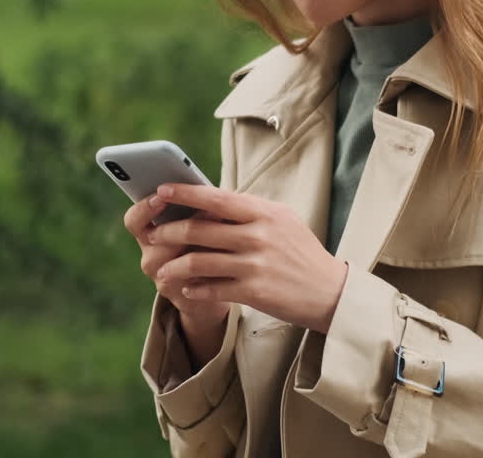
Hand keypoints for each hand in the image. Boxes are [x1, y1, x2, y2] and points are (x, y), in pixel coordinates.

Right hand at [123, 193, 230, 326]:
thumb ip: (194, 209)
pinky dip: (210, 264)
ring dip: (198, 242)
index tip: (162, 194)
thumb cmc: (206, 243)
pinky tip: (227, 254)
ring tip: (222, 228)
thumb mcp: (196, 223)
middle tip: (205, 209)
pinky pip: (192, 278)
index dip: (145, 207)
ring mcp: (164, 277)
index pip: (134, 220)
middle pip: (153, 238)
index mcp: (149, 234)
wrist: (215, 286)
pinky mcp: (182, 295)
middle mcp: (150, 256)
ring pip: (174, 259)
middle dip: (180, 223)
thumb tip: (206, 189)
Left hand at [148, 183, 348, 334]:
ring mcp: (256, 264)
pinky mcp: (254, 291)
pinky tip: (186, 290)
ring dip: (174, 266)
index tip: (162, 189)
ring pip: (200, 262)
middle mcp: (258, 235)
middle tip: (152, 235)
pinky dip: (194, 290)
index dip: (185, 193)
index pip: (216, 197)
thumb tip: (210, 199)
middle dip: (169, 231)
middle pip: (200, 229)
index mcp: (264, 212)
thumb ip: (249, 210)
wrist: (329, 291)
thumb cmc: (300, 252)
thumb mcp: (281, 220)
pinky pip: (212, 289)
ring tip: (162, 270)